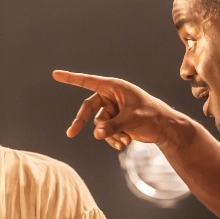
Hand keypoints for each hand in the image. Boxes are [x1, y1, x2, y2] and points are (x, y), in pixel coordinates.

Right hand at [52, 70, 186, 150]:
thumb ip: (113, 126)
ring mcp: (112, 110)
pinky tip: (125, 144)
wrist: (164, 128)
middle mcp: (111, 97)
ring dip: (109, 135)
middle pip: (89, 108)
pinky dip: (113, 139)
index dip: (71, 79)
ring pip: (99, 124)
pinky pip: (105, 132)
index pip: (88, 81)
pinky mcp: (115, 122)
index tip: (55, 74)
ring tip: (125, 141)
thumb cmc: (152, 116)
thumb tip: (96, 134)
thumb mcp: (132, 120)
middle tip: (70, 133)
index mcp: (114, 87)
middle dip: (81, 122)